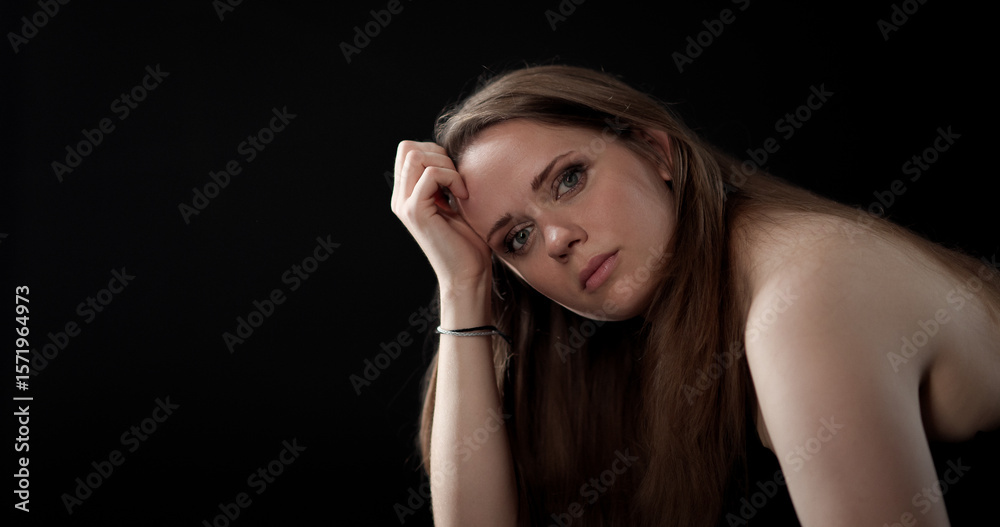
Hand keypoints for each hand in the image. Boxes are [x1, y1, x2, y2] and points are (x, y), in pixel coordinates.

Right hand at [391, 141, 492, 291]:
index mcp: (408, 194)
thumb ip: (447, 179)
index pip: (410, 150)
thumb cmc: (470, 241)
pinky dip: (452, 178)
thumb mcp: (458, 202)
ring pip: (415, 155)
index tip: (457, 176)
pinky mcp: (415, 211)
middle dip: (439, 153)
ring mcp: (404, 204)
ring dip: (446, 165)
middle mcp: (401, 198)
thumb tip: (452, 152)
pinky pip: (431, 173)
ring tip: (461, 189)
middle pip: (407, 148)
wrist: (469, 275)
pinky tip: (463, 196)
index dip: (436, 152)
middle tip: (458, 180)